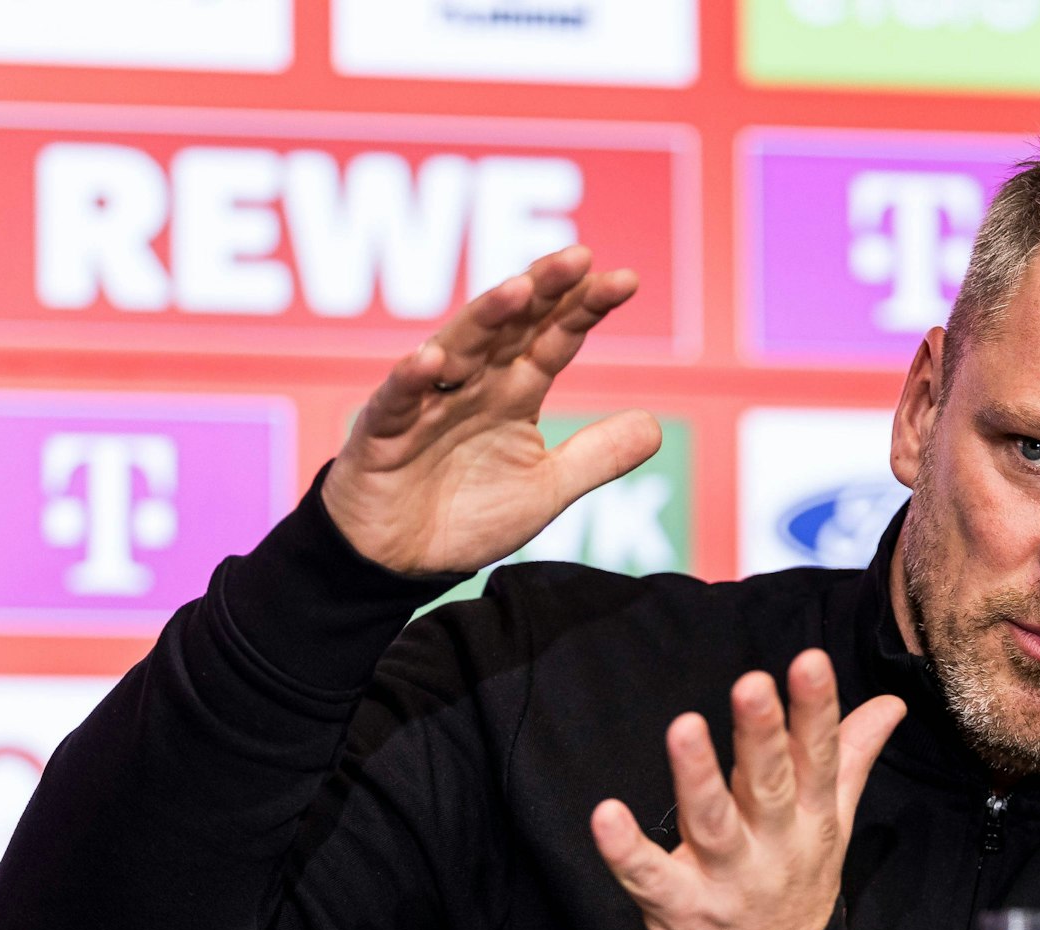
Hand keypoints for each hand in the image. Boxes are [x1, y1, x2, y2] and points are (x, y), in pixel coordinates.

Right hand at [322, 246, 661, 575]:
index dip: (584, 308)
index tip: (625, 282)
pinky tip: (432, 359)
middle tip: (578, 258)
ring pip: (457, 349)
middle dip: (542, 290)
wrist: (402, 561)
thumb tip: (657, 427)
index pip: (554, 338)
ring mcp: (426, 403)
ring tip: (518, 289)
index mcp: (513, 391)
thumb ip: (596, 457)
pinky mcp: (382, 434)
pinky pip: (396, 401)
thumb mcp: (546, 489)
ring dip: (486, 318)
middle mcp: (472, 384)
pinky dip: (411, 379)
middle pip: (509, 327)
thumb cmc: (468, 513)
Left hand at [591, 651, 907, 929]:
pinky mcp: (680, 911)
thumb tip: (888, 703)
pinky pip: (650, 878)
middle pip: (768, 785)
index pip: (818, 758)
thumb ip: (852, 759)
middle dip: (762, 735)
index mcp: (810, 821)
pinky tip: (606, 817)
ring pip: (713, 824)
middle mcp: (773, 847)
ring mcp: (727, 881)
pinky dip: (627, 851)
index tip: (810, 661)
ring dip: (698, 777)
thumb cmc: (797, 894)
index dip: (816, 710)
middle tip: (752, 684)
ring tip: (684, 728)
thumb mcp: (833, 827)